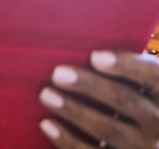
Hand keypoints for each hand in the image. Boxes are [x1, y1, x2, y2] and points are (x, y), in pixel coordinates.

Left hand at [39, 51, 158, 148]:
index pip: (152, 73)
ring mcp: (145, 147)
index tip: (95, 57)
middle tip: (58, 74)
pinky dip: (67, 140)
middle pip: (125, 99)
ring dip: (73, 110)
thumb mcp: (141, 90)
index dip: (126, 64)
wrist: (145, 143)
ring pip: (107, 128)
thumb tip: (85, 54)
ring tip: (46, 94)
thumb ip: (126, 74)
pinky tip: (47, 124)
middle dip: (90, 85)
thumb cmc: (135, 107)